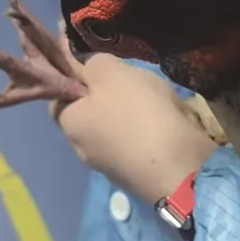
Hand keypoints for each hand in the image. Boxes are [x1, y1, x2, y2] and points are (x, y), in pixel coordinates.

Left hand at [51, 44, 216, 204]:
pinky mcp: (138, 177)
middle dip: (111, 98)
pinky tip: (171, 126)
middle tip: (135, 82)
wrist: (179, 167)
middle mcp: (83, 149)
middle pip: (92, 114)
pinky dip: (152, 134)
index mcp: (70, 123)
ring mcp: (112, 167)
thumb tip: (87, 68)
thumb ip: (93, 63)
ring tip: (160, 103)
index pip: (60, 97)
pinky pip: (140, 147)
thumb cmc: (138, 113)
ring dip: (135, 117)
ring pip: (118, 131)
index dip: (76, 80)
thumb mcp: (111, 71)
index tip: (100, 69)